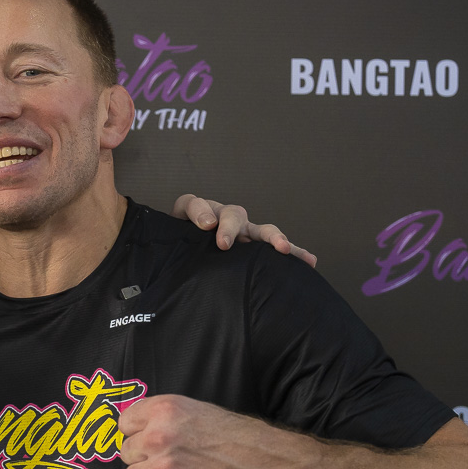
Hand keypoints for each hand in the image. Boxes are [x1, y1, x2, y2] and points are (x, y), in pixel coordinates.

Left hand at [117, 394, 315, 468]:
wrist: (270, 467)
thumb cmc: (239, 438)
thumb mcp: (198, 411)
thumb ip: (163, 418)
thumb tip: (133, 430)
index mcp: (165, 409)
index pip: (124, 423)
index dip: (139, 435)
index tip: (154, 442)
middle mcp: (159, 436)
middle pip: (126, 453)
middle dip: (145, 459)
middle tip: (174, 463)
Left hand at [170, 194, 316, 266]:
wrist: (180, 265)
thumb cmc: (172, 255)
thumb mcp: (162, 246)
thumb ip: (159, 244)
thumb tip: (162, 250)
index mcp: (193, 216)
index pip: (192, 203)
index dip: (199, 211)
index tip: (204, 225)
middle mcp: (220, 219)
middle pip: (230, 213)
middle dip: (230, 226)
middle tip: (225, 243)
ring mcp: (241, 233)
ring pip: (258, 229)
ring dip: (271, 237)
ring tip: (281, 248)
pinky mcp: (255, 247)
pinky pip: (276, 248)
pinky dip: (293, 252)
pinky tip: (308, 261)